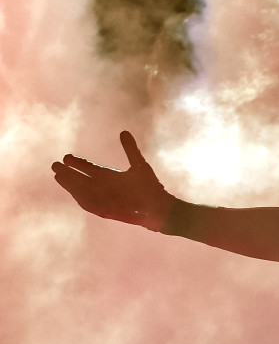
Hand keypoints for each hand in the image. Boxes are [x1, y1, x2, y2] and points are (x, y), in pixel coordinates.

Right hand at [52, 131, 174, 231]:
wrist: (160, 208)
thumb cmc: (150, 187)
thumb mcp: (139, 165)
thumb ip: (130, 150)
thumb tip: (124, 132)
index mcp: (109, 177)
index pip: (89, 169)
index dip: (78, 164)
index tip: (66, 157)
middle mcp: (105, 189)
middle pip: (82, 180)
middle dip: (68, 174)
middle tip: (54, 165)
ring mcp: (105, 200)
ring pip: (83, 192)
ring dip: (71, 185)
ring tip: (59, 176)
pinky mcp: (108, 211)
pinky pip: (91, 205)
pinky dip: (83, 198)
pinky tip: (74, 192)